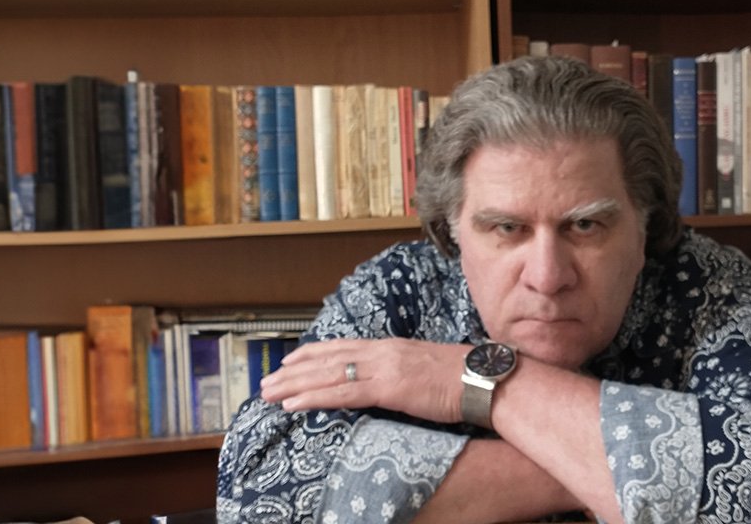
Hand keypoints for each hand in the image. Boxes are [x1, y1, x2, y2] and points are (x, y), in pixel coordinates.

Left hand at [260, 337, 467, 423]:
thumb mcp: (425, 366)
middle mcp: (383, 352)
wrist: (483, 378)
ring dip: (294, 384)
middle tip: (267, 380)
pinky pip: (343, 394)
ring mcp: (384, 368)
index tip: (290, 359)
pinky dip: (313, 398)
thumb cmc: (462, 377)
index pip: (344, 346)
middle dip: (294, 370)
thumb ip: (402, 369)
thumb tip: (388, 380)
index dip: (313, 353)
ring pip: (328, 375)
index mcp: (392, 346)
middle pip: (328, 359)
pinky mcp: (388, 388)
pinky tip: (293, 404)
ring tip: (269, 393)